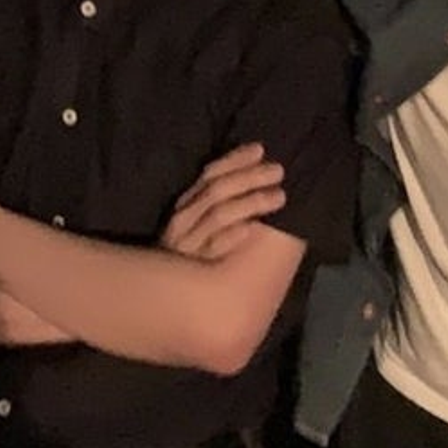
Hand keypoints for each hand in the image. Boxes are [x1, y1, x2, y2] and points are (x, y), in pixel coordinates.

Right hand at [162, 144, 285, 260]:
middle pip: (218, 190)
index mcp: (187, 204)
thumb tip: (255, 166)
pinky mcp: (195, 269)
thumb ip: (223, 199)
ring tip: (278, 197)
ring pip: (219, 214)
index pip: (211, 173)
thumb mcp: (202, 221)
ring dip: (251, 202)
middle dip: (249, 177)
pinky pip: (214, 247)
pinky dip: (232, 235)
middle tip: (278, 171)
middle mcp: (184, 220)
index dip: (235, 159)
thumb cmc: (196, 253)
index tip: (260, 150)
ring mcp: (188, 244)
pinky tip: (251, 228)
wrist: (168, 297)